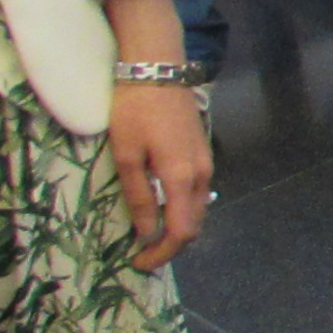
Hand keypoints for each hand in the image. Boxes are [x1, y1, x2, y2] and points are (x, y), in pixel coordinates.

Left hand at [106, 75, 214, 268]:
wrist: (158, 69)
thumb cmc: (135, 111)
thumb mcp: (127, 155)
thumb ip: (139, 196)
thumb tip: (145, 232)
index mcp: (181, 178)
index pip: (180, 232)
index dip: (161, 253)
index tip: (139, 263)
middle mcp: (201, 175)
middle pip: (194, 225)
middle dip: (171, 245)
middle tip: (143, 253)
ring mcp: (206, 163)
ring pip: (197, 209)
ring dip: (177, 227)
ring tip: (150, 233)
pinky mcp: (202, 153)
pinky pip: (197, 193)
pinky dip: (182, 209)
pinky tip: (163, 207)